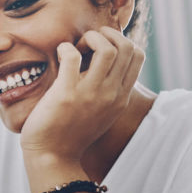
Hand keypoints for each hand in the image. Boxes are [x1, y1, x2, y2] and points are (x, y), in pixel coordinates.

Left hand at [20, 27, 143, 162]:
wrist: (52, 157)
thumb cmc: (71, 132)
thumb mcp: (102, 112)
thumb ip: (109, 91)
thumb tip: (103, 61)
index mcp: (121, 97)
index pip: (138, 54)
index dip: (120, 41)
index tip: (100, 49)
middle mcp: (111, 94)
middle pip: (126, 46)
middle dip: (106, 35)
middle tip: (86, 45)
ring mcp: (91, 94)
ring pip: (106, 48)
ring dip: (89, 39)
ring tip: (75, 49)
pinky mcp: (67, 93)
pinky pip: (73, 56)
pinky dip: (66, 48)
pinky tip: (59, 55)